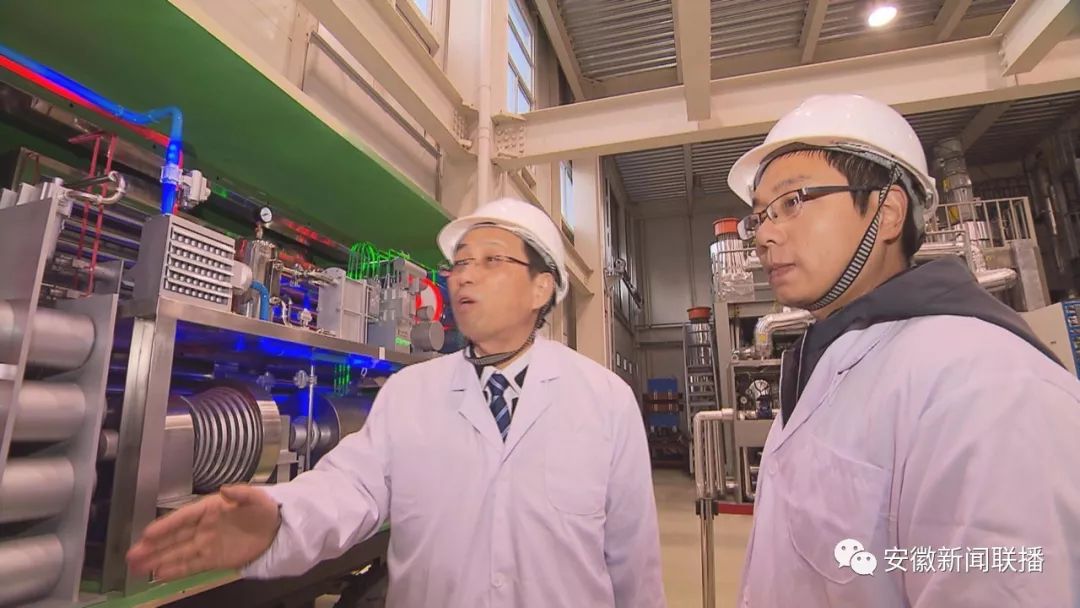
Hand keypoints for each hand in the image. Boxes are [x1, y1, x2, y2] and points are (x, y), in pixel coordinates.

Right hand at [126, 484, 280, 580]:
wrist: (277, 528)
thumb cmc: (263, 508)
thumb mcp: (255, 497)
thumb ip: (241, 493)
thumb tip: (225, 489)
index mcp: (209, 509)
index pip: (182, 518)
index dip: (164, 526)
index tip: (146, 534)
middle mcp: (203, 527)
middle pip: (174, 538)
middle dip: (152, 547)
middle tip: (131, 556)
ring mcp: (206, 544)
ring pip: (178, 553)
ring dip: (158, 560)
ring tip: (137, 568)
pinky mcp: (214, 559)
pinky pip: (191, 565)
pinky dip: (176, 570)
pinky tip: (159, 574)